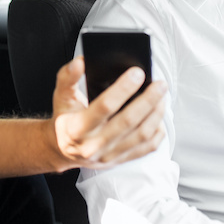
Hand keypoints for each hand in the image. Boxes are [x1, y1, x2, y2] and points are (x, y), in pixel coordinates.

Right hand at [50, 56, 166, 170]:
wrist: (62, 149)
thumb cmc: (65, 118)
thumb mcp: (60, 96)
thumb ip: (67, 77)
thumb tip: (80, 62)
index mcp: (77, 128)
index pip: (104, 107)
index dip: (123, 89)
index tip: (138, 73)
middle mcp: (93, 145)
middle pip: (128, 122)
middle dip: (148, 100)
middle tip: (160, 84)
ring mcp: (108, 156)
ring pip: (141, 136)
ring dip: (156, 114)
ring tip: (162, 97)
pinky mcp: (120, 160)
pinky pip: (146, 149)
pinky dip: (157, 132)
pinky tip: (159, 116)